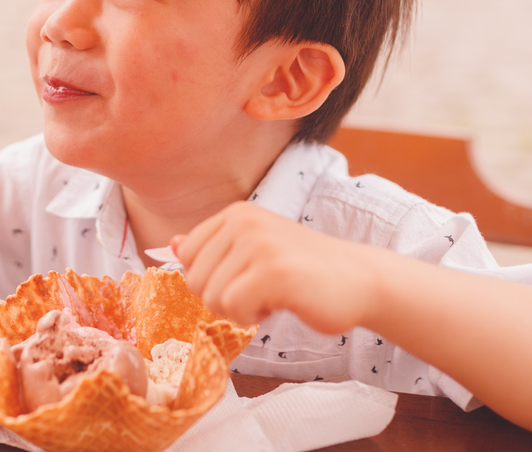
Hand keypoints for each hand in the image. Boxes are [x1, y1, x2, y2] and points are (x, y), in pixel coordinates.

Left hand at [175, 201, 380, 334]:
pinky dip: (252, 317)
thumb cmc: (306, 270)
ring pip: (212, 296)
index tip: (243, 278)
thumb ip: (215, 246)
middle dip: (222, 298)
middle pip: (195, 278)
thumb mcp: (256, 249)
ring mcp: (259, 244)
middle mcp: (244, 221)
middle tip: (260, 291)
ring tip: (273, 295)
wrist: (360, 279)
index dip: (209, 278)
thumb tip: (172, 244)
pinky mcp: (273, 271)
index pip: (187, 254)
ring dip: (240, 310)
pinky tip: (279, 304)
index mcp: (237, 213)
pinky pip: (232, 307)